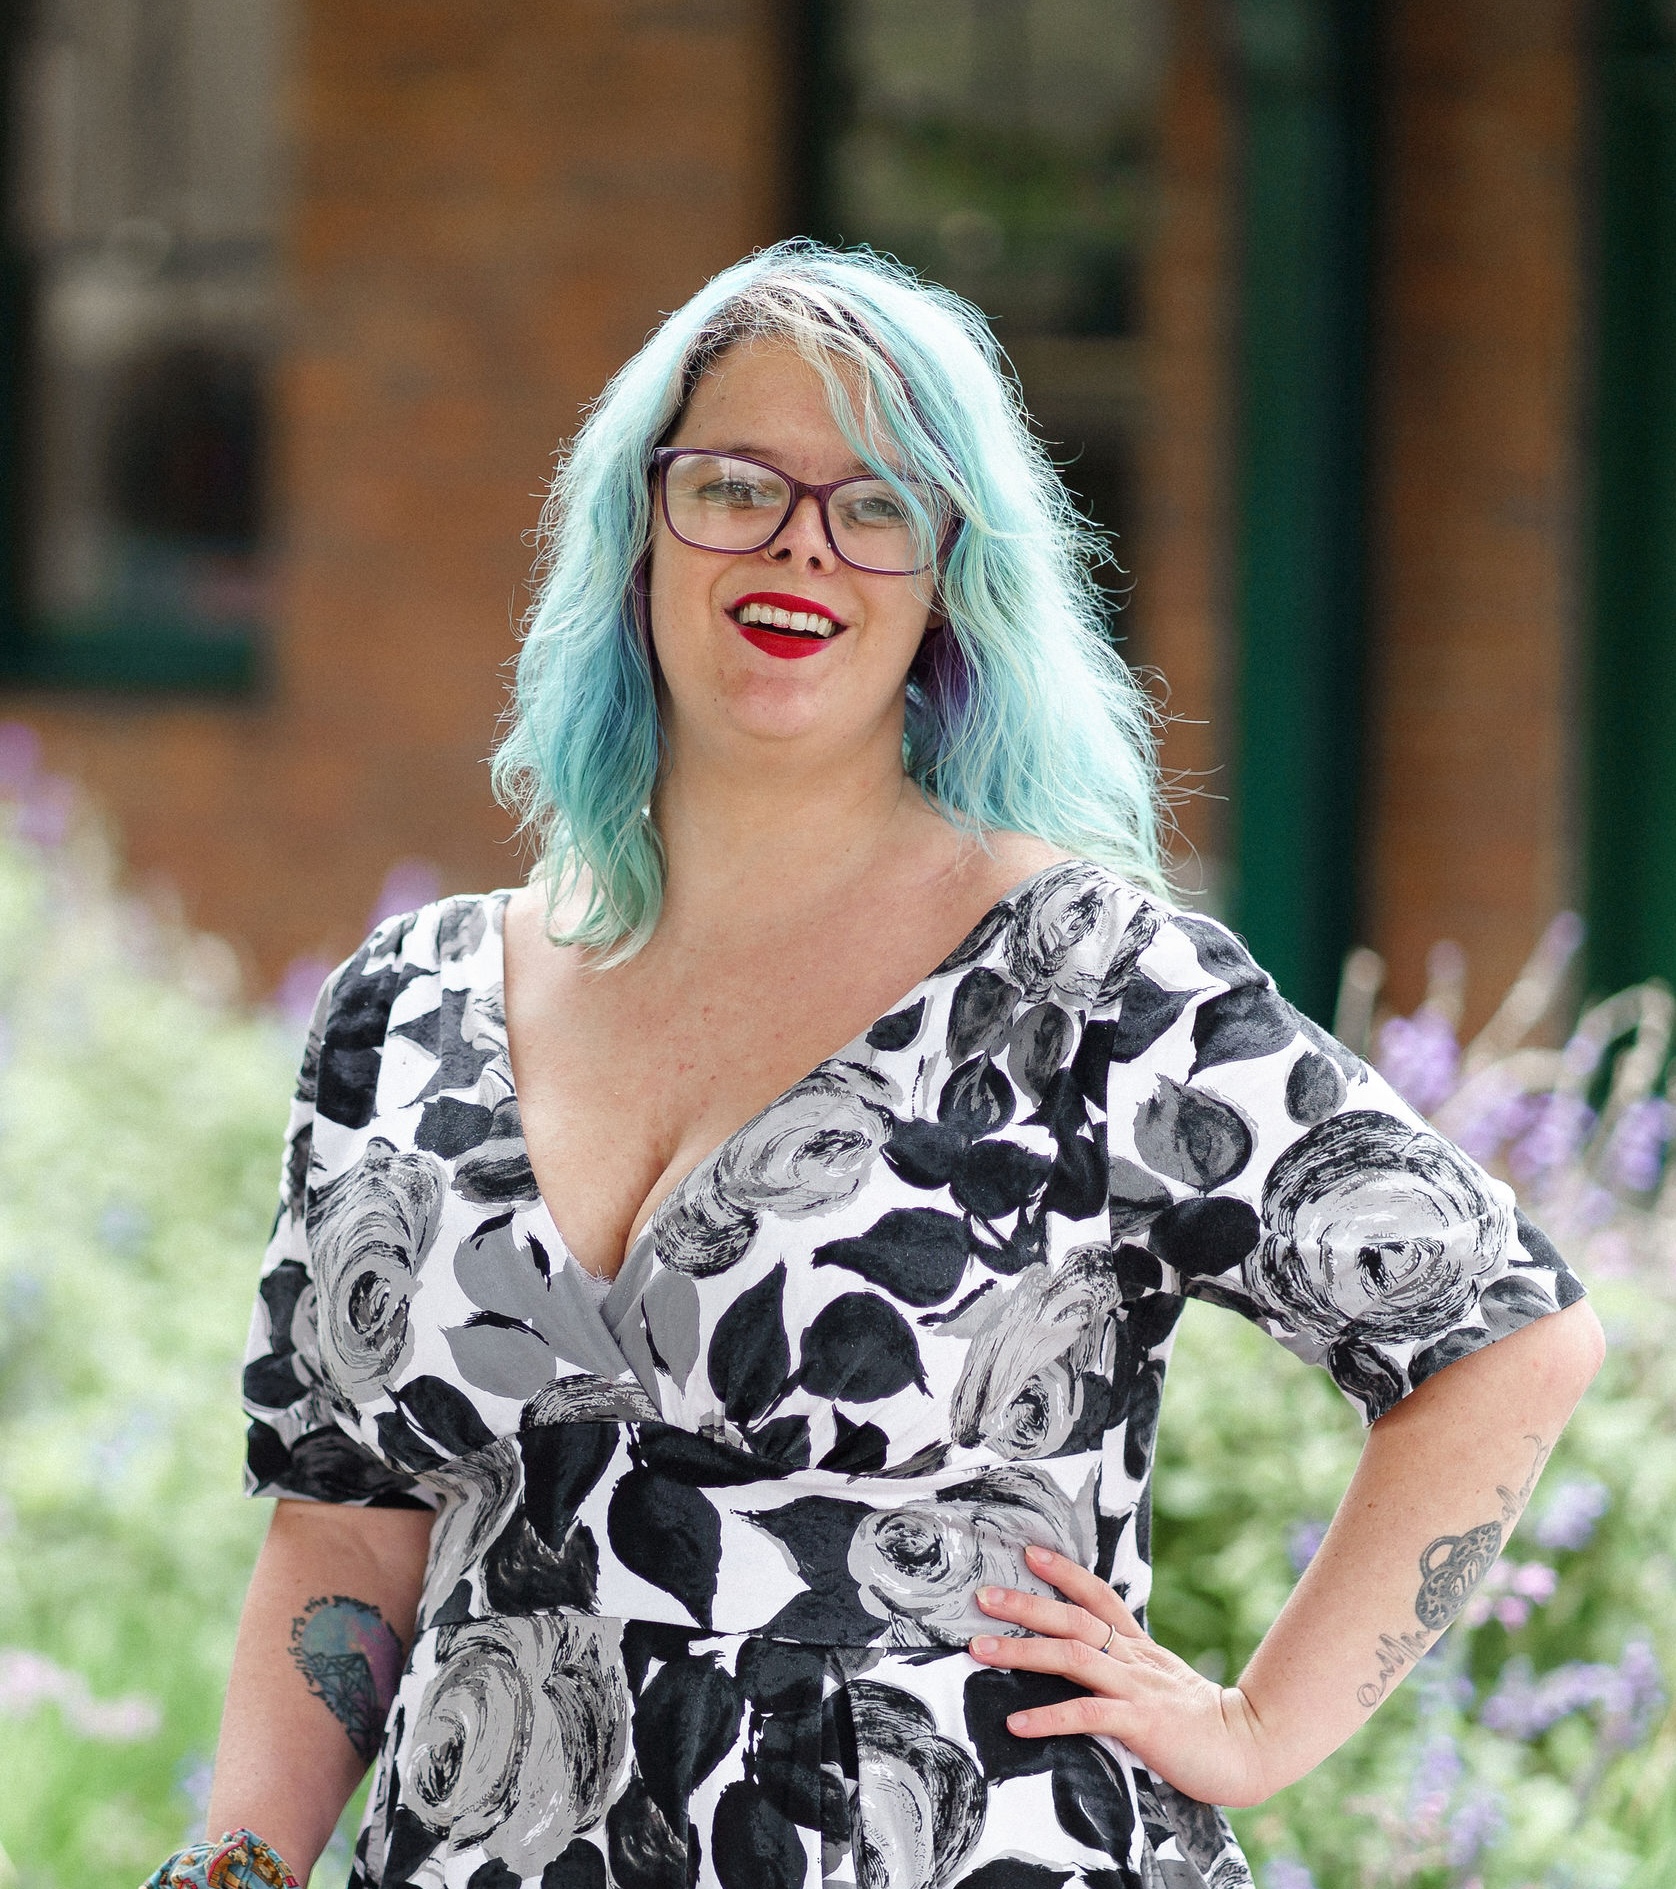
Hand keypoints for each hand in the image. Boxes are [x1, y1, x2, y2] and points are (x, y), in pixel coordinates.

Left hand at [967, 1544, 1273, 1808]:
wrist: (1251, 1749)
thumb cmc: (1204, 1725)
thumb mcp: (1164, 1684)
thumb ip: (1131, 1670)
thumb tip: (1094, 1663)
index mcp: (1141, 1649)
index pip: (1100, 1597)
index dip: (1065, 1572)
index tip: (1030, 1554)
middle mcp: (1135, 1660)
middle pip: (1073, 1620)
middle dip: (1025, 1605)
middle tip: (982, 1595)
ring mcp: (1137, 1688)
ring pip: (1072, 1657)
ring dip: (1022, 1651)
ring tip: (980, 1649)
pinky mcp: (1141, 1723)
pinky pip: (1087, 1714)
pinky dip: (1048, 1716)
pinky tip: (1016, 1721)